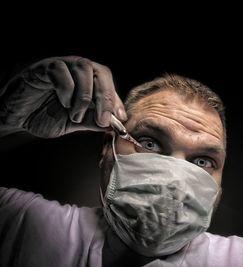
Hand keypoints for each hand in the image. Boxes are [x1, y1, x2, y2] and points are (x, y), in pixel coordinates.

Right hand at [0, 56, 126, 137]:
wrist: (15, 118)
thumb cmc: (44, 116)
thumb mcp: (73, 123)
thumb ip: (92, 121)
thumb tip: (114, 125)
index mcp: (87, 81)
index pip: (108, 83)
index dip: (116, 99)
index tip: (120, 118)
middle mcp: (76, 70)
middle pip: (101, 72)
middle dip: (106, 97)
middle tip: (103, 119)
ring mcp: (61, 66)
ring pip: (84, 68)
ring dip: (84, 96)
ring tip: (75, 115)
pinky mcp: (43, 68)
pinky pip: (61, 71)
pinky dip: (67, 90)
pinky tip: (62, 103)